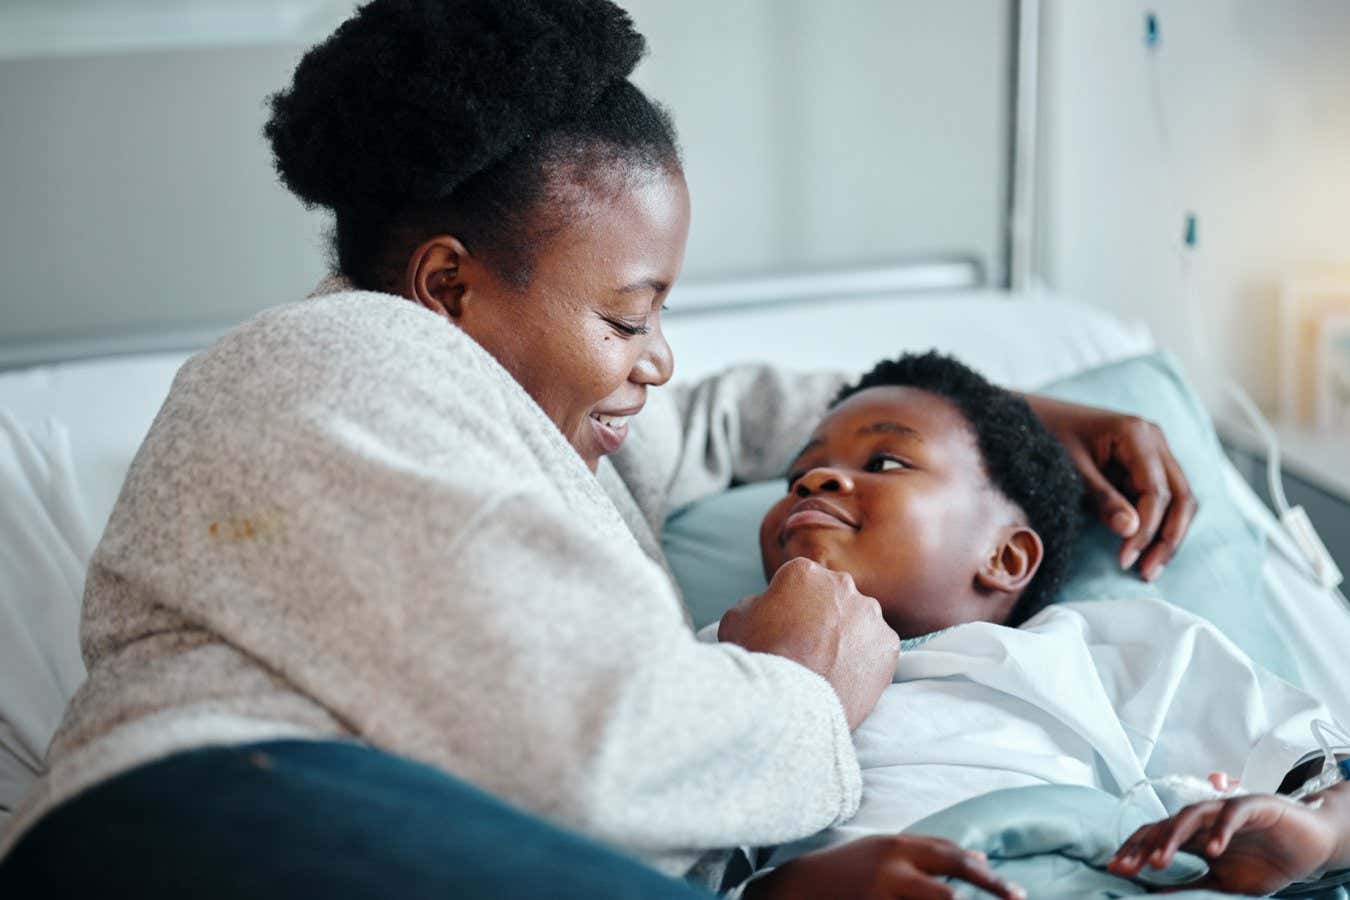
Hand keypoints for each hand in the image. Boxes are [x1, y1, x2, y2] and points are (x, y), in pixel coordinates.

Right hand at [719, 557, 898, 729]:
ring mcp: (869, 615)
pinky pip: (877, 647)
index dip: (789, 603)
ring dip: (846, 635)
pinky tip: (845, 675)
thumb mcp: (735, 619)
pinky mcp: (888, 645)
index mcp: (805, 571)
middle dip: (822, 614)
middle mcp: (843, 585)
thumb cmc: (759, 659)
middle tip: (807, 646)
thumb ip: (756, 602)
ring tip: (827, 664)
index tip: (785, 625)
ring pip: (858, 619)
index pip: (800, 579)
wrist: (789, 704)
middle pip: (833, 595)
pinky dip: (865, 658)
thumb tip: (765, 605)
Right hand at [745, 834, 1025, 899]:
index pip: (951, 857)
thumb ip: (927, 852)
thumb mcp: (884, 849)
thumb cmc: (846, 869)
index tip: (1013, 891)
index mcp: (897, 847)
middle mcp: (892, 869)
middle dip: (988, 892)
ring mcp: (882, 896)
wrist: (796, 889)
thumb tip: (980, 860)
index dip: (986, 875)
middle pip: (951, 884)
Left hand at [1025, 395, 1197, 579]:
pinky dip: (1157, 525)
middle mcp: (1154, 440)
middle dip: (1168, 538)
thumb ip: (1101, 498)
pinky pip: (1163, 499)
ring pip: (1179, 500)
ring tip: (1148, 570)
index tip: (1126, 559)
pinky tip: (1143, 551)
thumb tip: (1131, 530)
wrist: (1031, 416)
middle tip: (1147, 573)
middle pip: (1181, 496)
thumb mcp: (1070, 469)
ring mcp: (1154, 451)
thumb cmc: (1047, 436)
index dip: (1147, 529)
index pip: (1157, 490)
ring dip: (1168, 536)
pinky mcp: (1145, 466)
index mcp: (1137, 433)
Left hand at [1108, 793, 1337, 894]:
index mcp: (1194, 835)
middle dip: (1144, 846)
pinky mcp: (1255, 805)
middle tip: (1127, 867)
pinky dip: (1220, 830)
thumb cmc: (1266, 863)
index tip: (1115, 868)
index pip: (1155, 836)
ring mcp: (1226, 808)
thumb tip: (1157, 894)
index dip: (1134, 850)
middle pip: (1165, 824)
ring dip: (1172, 836)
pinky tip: (1212, 850)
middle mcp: (1204, 818)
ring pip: (1191, 814)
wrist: (1311, 845)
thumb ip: (1193, 885)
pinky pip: (1232, 813)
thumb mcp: (1224, 882)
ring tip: (1159, 861)